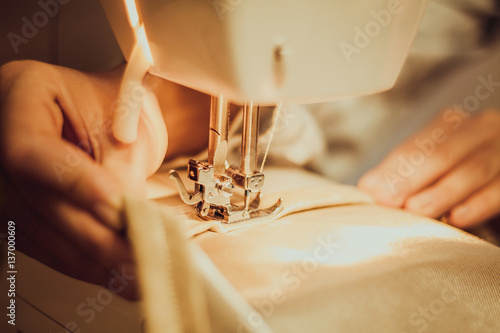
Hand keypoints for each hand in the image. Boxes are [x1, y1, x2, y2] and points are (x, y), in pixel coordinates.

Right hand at [0, 60, 208, 298]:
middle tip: (136, 254)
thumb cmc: (119, 109)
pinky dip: (79, 260)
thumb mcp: (125, 125)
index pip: (31, 149)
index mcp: (22, 91)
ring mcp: (1, 175)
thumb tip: (123, 225)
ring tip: (132, 272)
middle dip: (91, 234)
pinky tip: (111, 272)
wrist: (114, 116)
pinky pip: (41, 241)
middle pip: (33, 198)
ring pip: (36, 229)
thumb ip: (117, 171)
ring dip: (88, 258)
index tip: (117, 208)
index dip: (74, 183)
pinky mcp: (14, 207)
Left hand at [358, 109, 499, 228]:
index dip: (394, 168)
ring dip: (442, 193)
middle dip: (412, 179)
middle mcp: (482, 130)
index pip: (419, 144)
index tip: (371, 191)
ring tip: (415, 210)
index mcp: (453, 123)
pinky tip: (456, 218)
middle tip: (388, 202)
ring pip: (473, 170)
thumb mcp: (431, 165)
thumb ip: (400, 173)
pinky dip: (478, 204)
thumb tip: (368, 189)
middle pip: (443, 154)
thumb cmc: (458, 171)